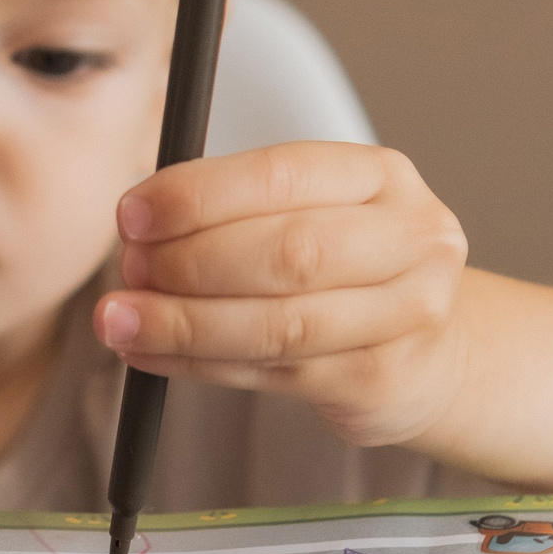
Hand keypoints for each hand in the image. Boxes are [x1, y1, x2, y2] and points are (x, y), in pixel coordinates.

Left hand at [94, 142, 470, 447]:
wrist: (429, 355)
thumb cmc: (350, 276)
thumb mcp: (313, 216)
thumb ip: (237, 211)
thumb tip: (138, 223)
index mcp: (382, 176)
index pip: (281, 174)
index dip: (198, 196)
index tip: (133, 214)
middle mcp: (412, 239)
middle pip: (287, 252)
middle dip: (190, 262)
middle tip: (130, 269)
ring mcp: (408, 314)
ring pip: (278, 324)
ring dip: (184, 323)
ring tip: (123, 319)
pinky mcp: (381, 379)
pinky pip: (273, 373)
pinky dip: (200, 364)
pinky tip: (153, 354)